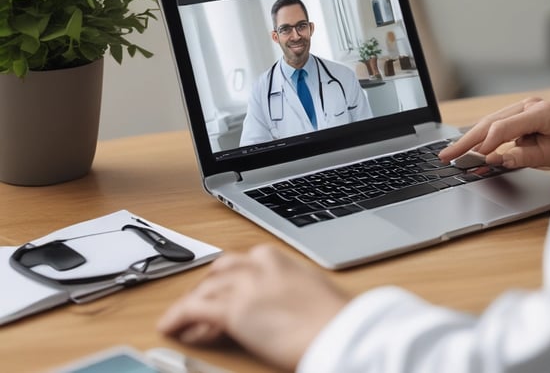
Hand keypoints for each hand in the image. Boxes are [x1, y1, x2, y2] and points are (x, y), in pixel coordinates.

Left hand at [157, 245, 349, 370]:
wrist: (339, 331)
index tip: (222, 292)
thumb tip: (278, 305)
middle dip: (206, 288)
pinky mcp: (232, 310)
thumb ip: (287, 291)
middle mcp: (259, 265)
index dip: (226, 280)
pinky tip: (169, 328)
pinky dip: (177, 317)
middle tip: (198, 306)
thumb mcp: (310, 293)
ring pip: (204, 290)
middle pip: (219, 272)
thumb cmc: (335, 318)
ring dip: (190, 305)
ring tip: (182, 322)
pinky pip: (192, 309)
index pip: (242, 263)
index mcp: (280, 259)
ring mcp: (244, 285)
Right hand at [439, 97, 549, 169]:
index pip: (502, 127)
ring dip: (472, 137)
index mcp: (538, 112)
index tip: (474, 158)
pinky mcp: (524, 114)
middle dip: (467, 140)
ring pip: (491, 121)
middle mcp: (529, 105)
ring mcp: (526, 107)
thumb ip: (521, 157)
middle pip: (490, 122)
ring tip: (453, 151)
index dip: (486, 144)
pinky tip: (472, 146)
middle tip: (447, 155)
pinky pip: (499, 124)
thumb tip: (496, 159)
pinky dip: (484, 135)